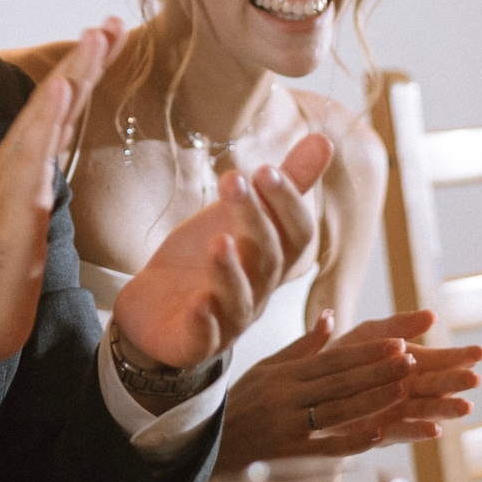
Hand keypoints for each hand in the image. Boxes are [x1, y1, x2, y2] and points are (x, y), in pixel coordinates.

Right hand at [0, 21, 122, 373]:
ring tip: (96, 36)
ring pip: (45, 115)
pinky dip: (47, 115)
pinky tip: (62, 86)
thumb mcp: (28, 226)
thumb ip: (37, 194)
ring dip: (72, 72)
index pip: (59, 113)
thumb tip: (48, 177)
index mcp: (22, 172)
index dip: (84, 75)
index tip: (108, 42)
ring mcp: (13, 182)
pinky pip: (34, 152)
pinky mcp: (16, 204)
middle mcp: (14, 167)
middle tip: (112, 23)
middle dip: (85, 60)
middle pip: (53, 102)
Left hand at [107, 133, 332, 372]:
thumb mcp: (241, 214)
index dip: (287, 203)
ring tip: (218, 241)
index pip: (298, 235)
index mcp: (275, 261)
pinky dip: (203, 321)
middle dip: (254, 219)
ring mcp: (228, 321)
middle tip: (232, 181)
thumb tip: (325, 139)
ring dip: (231, 271)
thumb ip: (285, 184)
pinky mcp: (193, 342)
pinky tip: (198, 303)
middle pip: (267, 259)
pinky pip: (203, 337)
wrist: (156, 308)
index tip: (266, 168)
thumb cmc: (207, 257)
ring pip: (239, 299)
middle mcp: (259, 293)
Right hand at [217, 309, 481, 469]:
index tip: (398, 343)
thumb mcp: (265, 370)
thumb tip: (331, 317)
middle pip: (341, 382)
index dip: (367, 352)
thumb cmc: (238, 406)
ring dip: (374, 400)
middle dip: (379, 371)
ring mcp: (287, 427)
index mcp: (283, 376)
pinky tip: (378, 432)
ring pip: (338, 410)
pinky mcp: (288, 456)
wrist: (204, 448)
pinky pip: (326, 447)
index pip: (333, 359)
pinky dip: (353, 440)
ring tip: (404, 389)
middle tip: (411, 359)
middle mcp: (286, 398)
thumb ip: (302, 347)